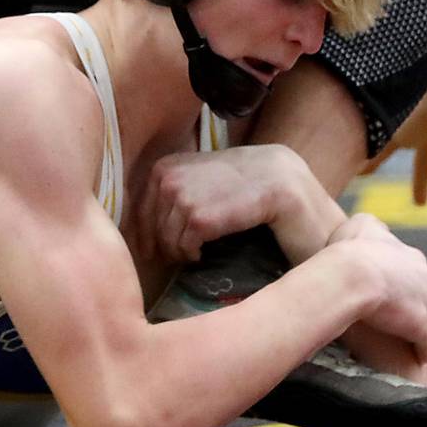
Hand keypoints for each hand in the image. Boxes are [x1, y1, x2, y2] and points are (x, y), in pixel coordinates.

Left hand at [137, 146, 301, 263]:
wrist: (287, 184)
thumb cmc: (245, 188)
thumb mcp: (201, 181)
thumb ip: (173, 194)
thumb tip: (140, 231)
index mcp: (165, 167)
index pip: (139, 210)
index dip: (144, 235)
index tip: (151, 253)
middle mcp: (169, 177)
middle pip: (151, 227)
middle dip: (162, 247)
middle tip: (179, 259)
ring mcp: (184, 195)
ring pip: (166, 239)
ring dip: (180, 253)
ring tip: (196, 256)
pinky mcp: (202, 216)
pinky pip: (184, 245)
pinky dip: (192, 255)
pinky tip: (203, 255)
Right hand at [328, 213, 426, 365]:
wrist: (353, 273)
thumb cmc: (352, 248)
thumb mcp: (361, 224)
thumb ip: (373, 227)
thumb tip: (378, 230)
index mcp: (413, 256)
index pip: (411, 270)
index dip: (396, 279)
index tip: (383, 286)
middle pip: (422, 293)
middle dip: (410, 300)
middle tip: (389, 310)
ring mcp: (426, 304)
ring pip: (424, 317)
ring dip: (414, 325)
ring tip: (400, 335)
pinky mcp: (421, 328)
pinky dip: (423, 350)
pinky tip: (419, 357)